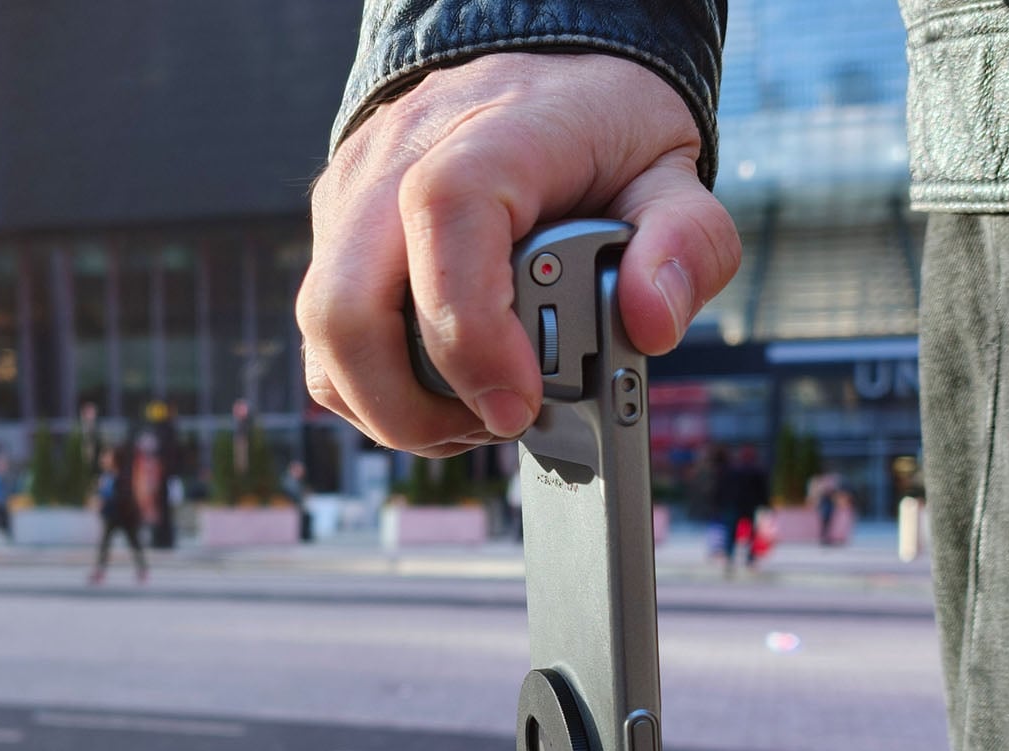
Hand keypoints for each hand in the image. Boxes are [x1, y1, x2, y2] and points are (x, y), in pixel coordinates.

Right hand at [297, 53, 740, 456]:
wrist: (532, 69)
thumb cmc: (597, 123)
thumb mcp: (672, 169)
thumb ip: (686, 242)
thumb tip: (651, 321)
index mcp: (493, 135)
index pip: (444, 219)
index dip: (470, 333)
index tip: (520, 401)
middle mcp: (398, 161)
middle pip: (345, 304)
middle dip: (412, 406)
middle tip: (497, 422)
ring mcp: (352, 199)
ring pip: (322, 335)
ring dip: (392, 406)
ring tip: (476, 410)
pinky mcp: (335, 232)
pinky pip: (324, 336)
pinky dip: (373, 388)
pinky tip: (441, 389)